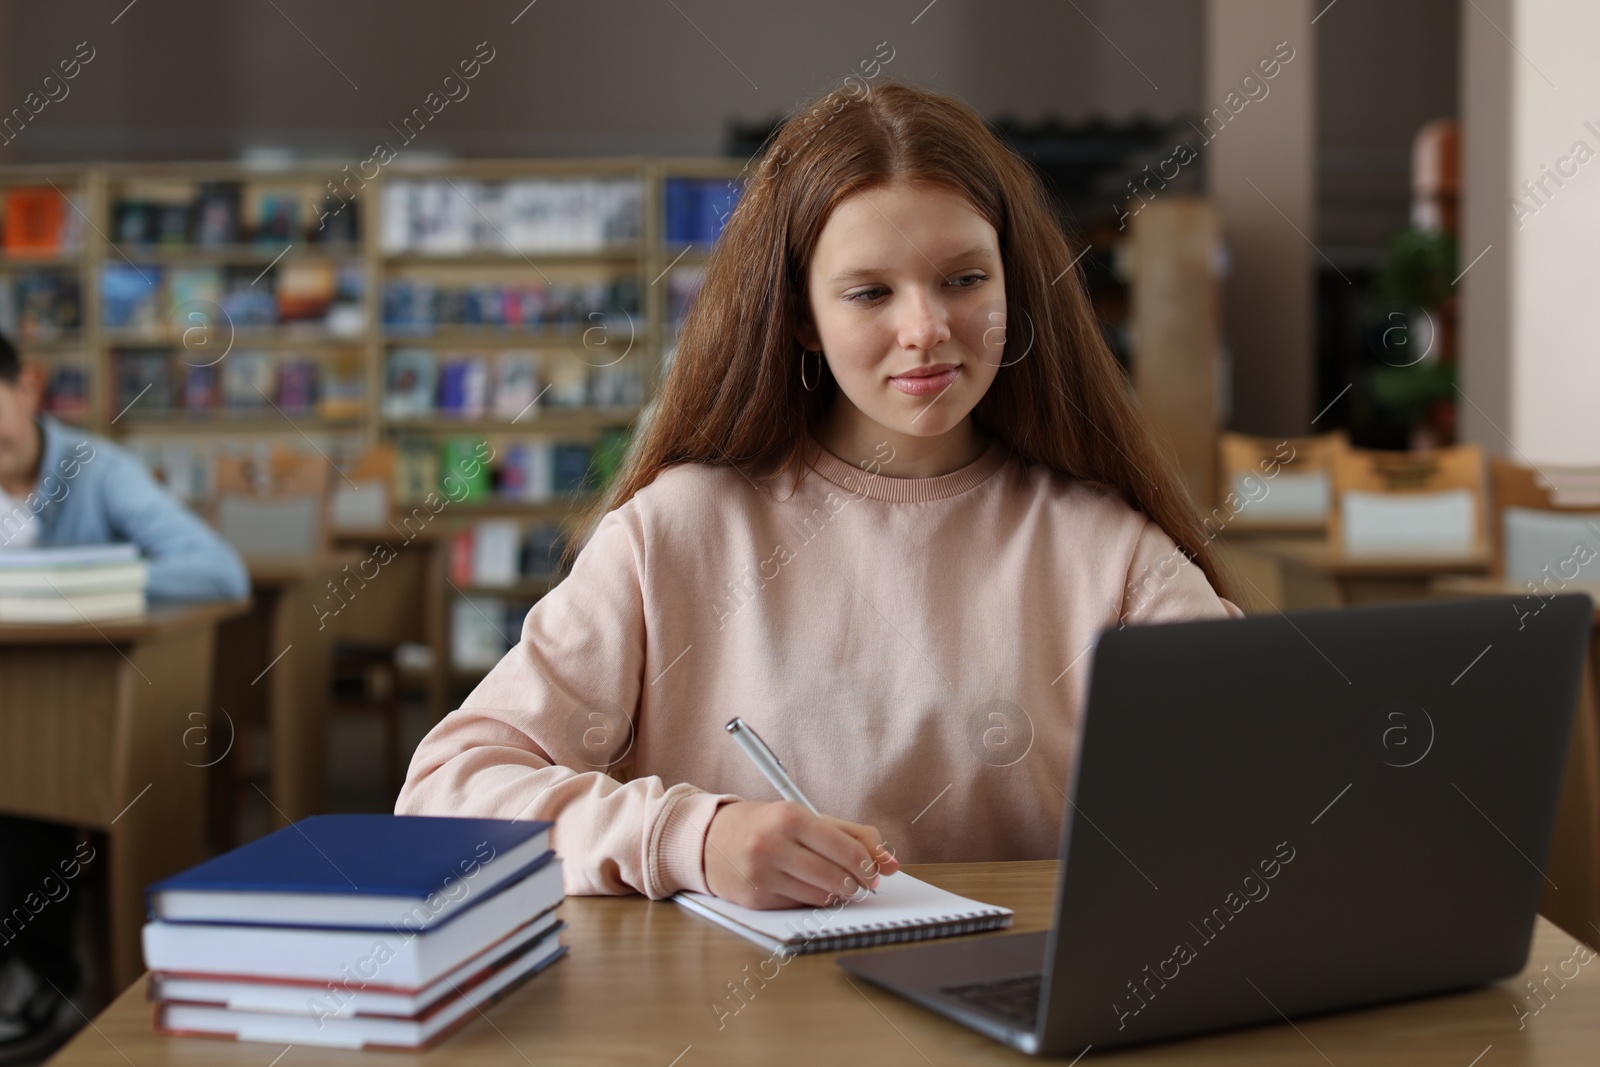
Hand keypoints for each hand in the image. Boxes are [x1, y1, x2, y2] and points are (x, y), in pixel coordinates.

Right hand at [703, 800, 899, 909]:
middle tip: (863, 884)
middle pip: (835, 876)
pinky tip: (811, 889)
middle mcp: (774, 845)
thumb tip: (889, 860)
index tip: (875, 871)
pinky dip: (812, 900)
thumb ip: (850, 833)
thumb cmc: (764, 825)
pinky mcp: (756, 899)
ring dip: (837, 895)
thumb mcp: (805, 816)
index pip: (845, 848)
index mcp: (790, 817)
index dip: (868, 864)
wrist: (709, 839)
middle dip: (857, 884)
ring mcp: (762, 874)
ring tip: (839, 886)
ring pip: (819, 895)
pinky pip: (799, 906)